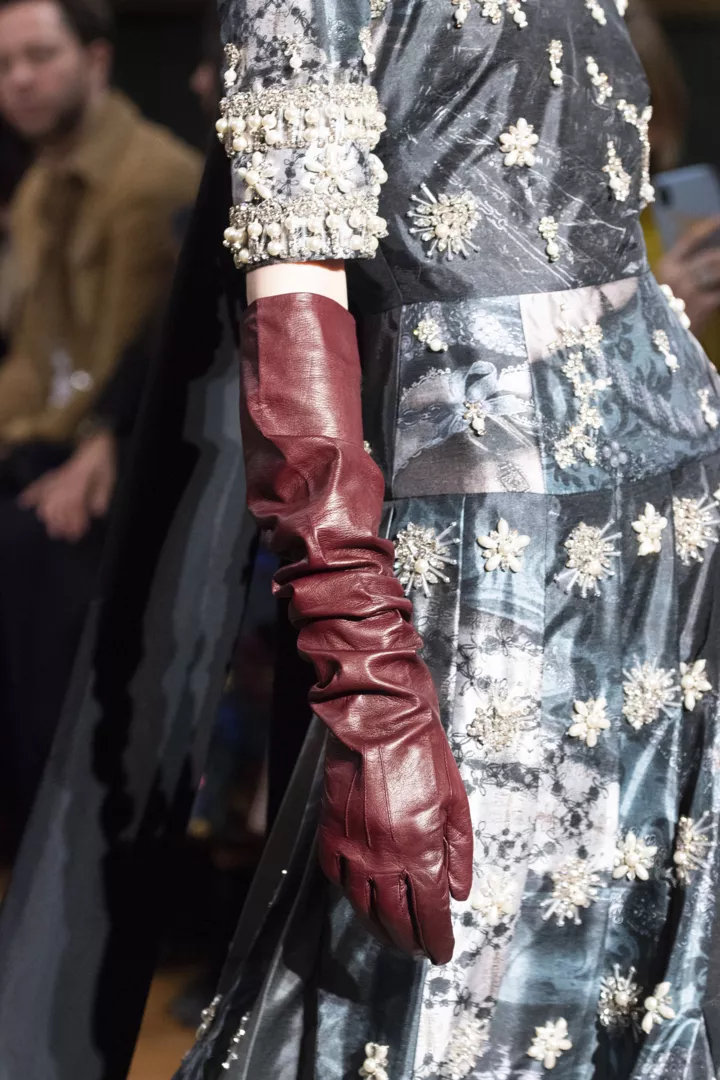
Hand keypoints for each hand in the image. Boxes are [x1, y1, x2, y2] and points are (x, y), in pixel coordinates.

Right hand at [19, 430, 116, 541]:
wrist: (96, 443)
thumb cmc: (104, 461)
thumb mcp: (108, 478)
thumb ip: (102, 495)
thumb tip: (98, 512)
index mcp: (79, 482)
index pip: (73, 506)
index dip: (75, 521)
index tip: (78, 533)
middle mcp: (65, 481)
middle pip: (57, 506)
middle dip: (60, 523)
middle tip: (64, 536)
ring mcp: (59, 477)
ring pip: (47, 498)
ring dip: (48, 515)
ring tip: (52, 529)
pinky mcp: (57, 475)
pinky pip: (41, 483)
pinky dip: (32, 493)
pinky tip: (24, 502)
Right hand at [318, 712, 472, 964]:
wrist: (379, 717)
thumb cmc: (425, 754)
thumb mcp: (456, 802)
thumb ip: (458, 853)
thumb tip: (458, 894)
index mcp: (420, 850)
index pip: (429, 913)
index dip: (437, 939)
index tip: (442, 953)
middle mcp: (384, 858)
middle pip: (395, 918)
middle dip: (409, 942)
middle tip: (418, 951)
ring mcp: (352, 847)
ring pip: (362, 905)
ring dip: (378, 928)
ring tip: (390, 937)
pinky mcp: (330, 831)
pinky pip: (335, 875)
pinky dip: (348, 893)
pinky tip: (358, 897)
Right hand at [656, 216, 719, 332]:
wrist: (654, 347)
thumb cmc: (656, 316)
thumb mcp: (658, 289)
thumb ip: (678, 272)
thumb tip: (709, 257)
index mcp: (665, 267)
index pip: (690, 239)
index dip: (708, 228)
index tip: (719, 220)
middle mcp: (676, 275)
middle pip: (711, 257)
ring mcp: (690, 290)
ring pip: (718, 271)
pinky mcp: (703, 305)